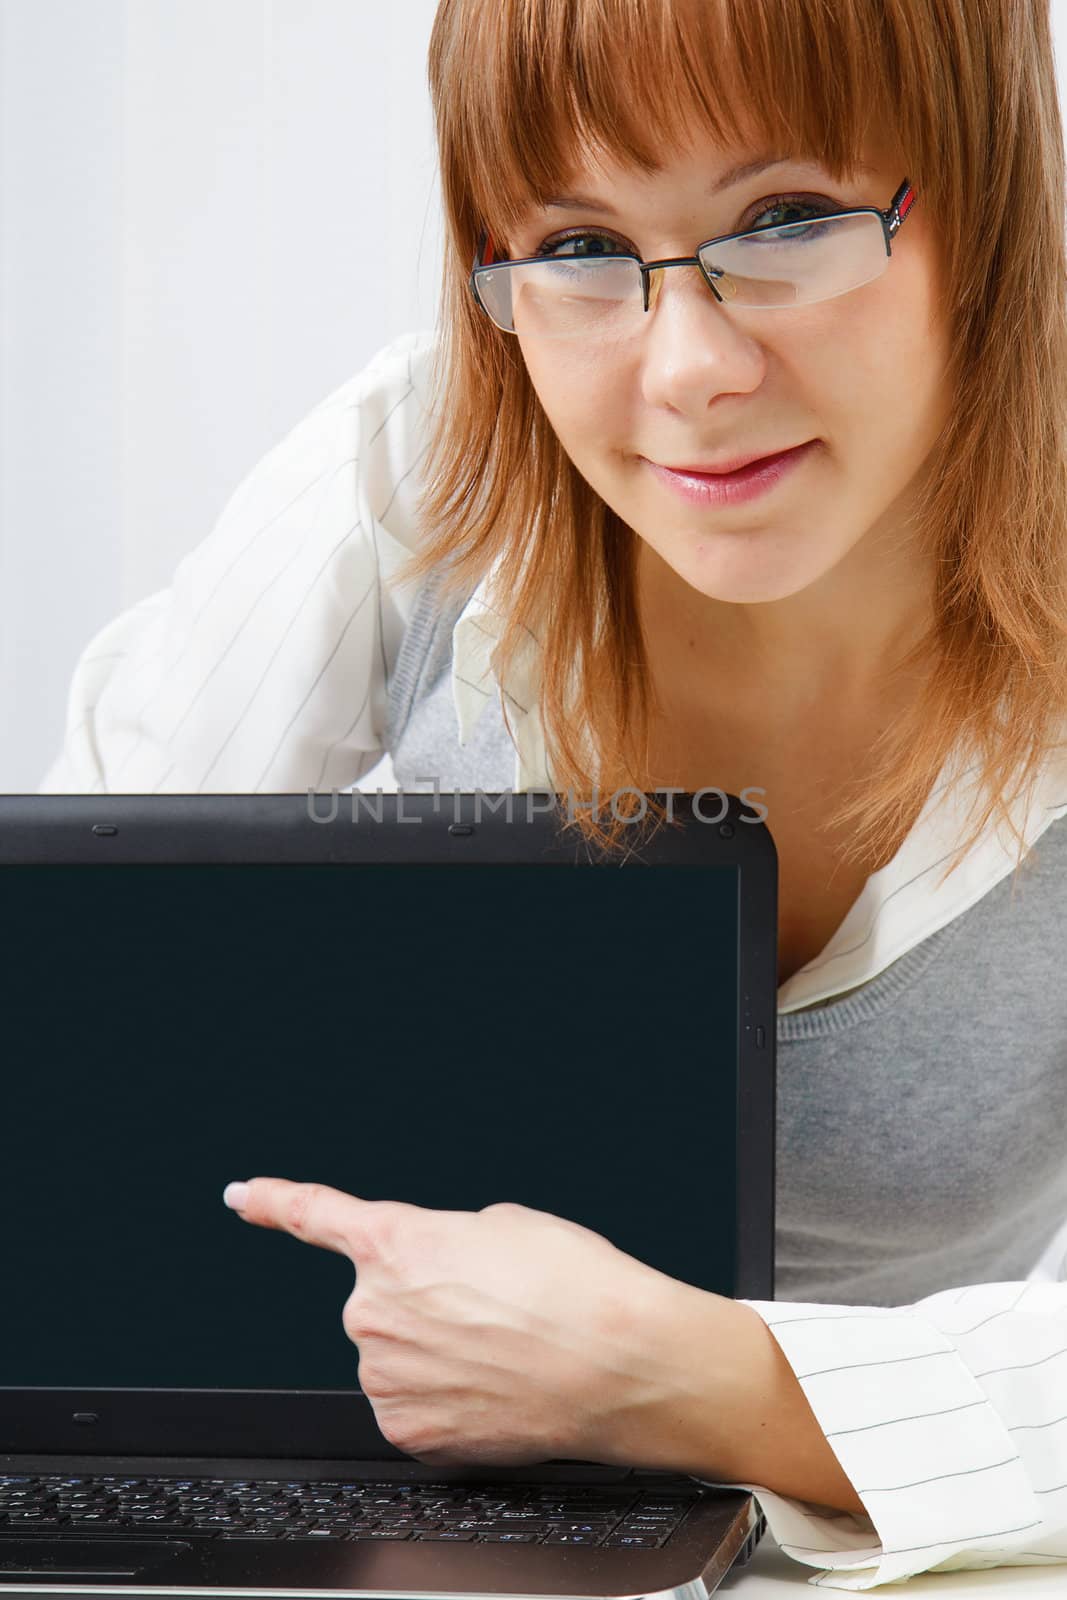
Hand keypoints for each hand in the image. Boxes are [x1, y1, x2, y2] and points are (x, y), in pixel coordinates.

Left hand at [223, 1176, 692, 1468]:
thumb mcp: (504, 1224)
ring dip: (437, 1353)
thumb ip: (444, 1242)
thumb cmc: (572, 1286)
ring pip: (398, 1358)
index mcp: (394, 1244)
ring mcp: (385, 1376)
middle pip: (380, 1302)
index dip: (271, 1201)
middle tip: (490, 1311)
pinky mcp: (407, 1430)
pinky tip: (492, 1387)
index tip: (242, 1196)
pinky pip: (413, 1405)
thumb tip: (439, 1273)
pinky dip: (446, 1399)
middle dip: (424, 1305)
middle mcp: (373, 1310)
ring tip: (502, 1349)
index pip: (313, 1215)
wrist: (616, 1364)